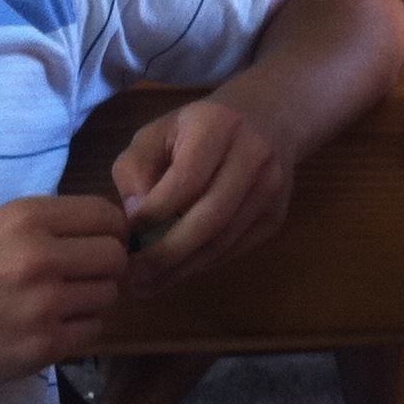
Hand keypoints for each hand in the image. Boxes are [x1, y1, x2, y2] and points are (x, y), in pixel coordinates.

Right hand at [0, 195, 127, 389]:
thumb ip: (49, 224)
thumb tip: (105, 228)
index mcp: (28, 218)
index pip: (107, 215)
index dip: (111, 230)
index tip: (99, 243)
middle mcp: (40, 256)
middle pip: (116, 257)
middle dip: (107, 267)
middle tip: (84, 277)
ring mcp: (44, 304)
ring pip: (109, 295)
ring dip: (94, 300)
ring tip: (63, 303)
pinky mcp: (43, 346)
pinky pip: (93, 330)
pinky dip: (80, 329)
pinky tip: (53, 326)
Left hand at [109, 99, 294, 294]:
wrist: (267, 118)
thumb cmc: (198, 128)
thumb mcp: (157, 132)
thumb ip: (135, 168)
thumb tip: (136, 218)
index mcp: (219, 125)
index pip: (187, 179)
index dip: (156, 212)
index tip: (127, 233)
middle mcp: (253, 156)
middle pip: (210, 218)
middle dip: (168, 252)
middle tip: (134, 276)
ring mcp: (271, 189)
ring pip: (223, 241)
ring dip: (182, 269)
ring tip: (147, 285)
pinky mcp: (275, 216)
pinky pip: (234, 249)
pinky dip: (201, 265)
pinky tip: (175, 272)